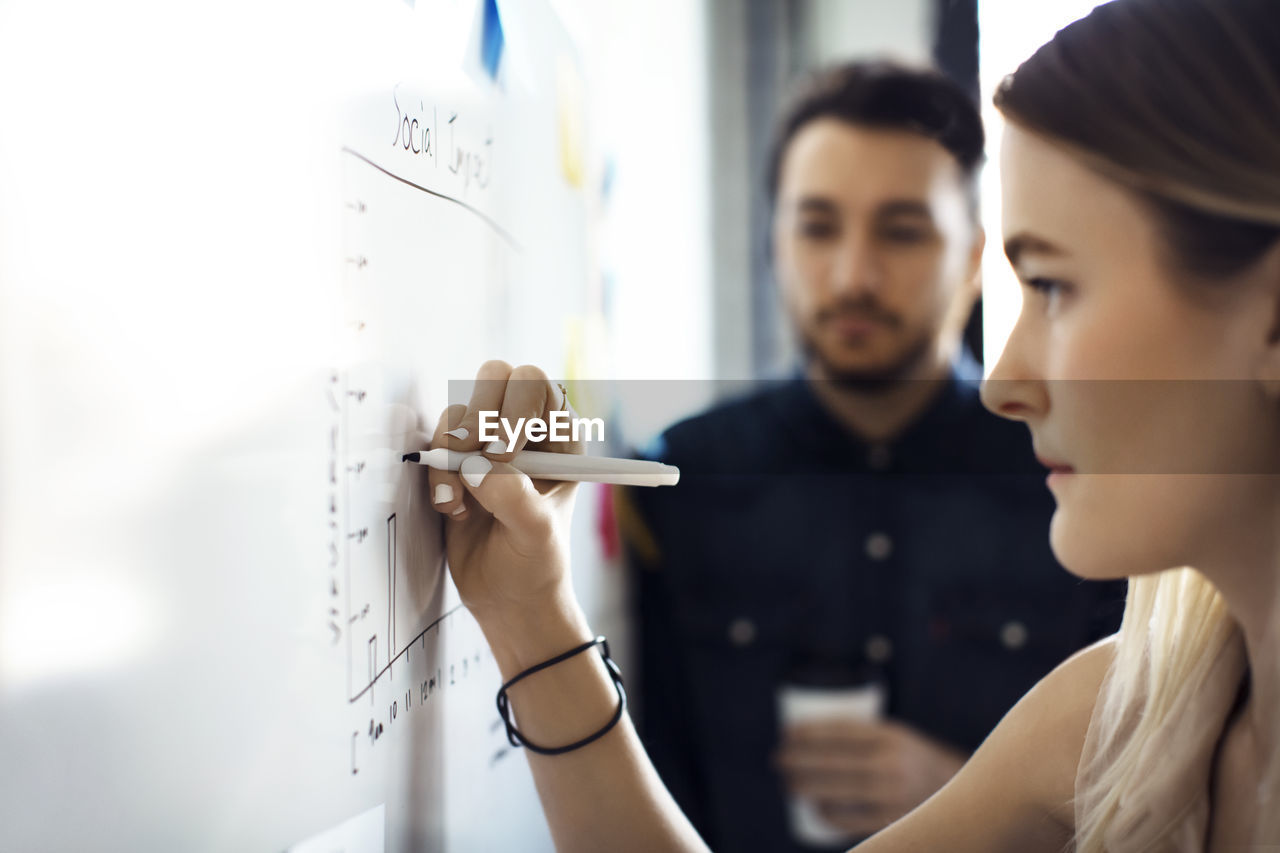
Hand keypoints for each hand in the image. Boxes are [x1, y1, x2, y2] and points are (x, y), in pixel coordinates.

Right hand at [426, 361, 582, 628]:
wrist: (507, 597)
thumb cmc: (536, 564)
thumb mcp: (536, 533)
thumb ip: (513, 497)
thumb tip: (475, 467)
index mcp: (560, 438)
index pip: (537, 385)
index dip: (515, 408)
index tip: (503, 455)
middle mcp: (525, 430)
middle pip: (496, 376)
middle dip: (478, 415)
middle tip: (472, 457)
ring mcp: (487, 443)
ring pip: (459, 411)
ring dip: (452, 453)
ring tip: (463, 503)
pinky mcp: (456, 462)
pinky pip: (436, 443)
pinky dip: (436, 473)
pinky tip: (453, 510)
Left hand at [775, 718, 967, 837]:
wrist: (959, 789)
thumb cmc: (911, 758)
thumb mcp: (894, 735)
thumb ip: (860, 735)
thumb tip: (806, 734)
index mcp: (891, 736)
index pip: (840, 731)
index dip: (808, 732)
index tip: (786, 732)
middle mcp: (892, 764)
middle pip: (832, 762)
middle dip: (798, 761)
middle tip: (778, 760)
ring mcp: (892, 795)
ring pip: (837, 792)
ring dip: (806, 788)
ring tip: (789, 784)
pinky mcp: (892, 820)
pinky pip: (851, 820)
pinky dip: (827, 815)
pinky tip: (814, 809)